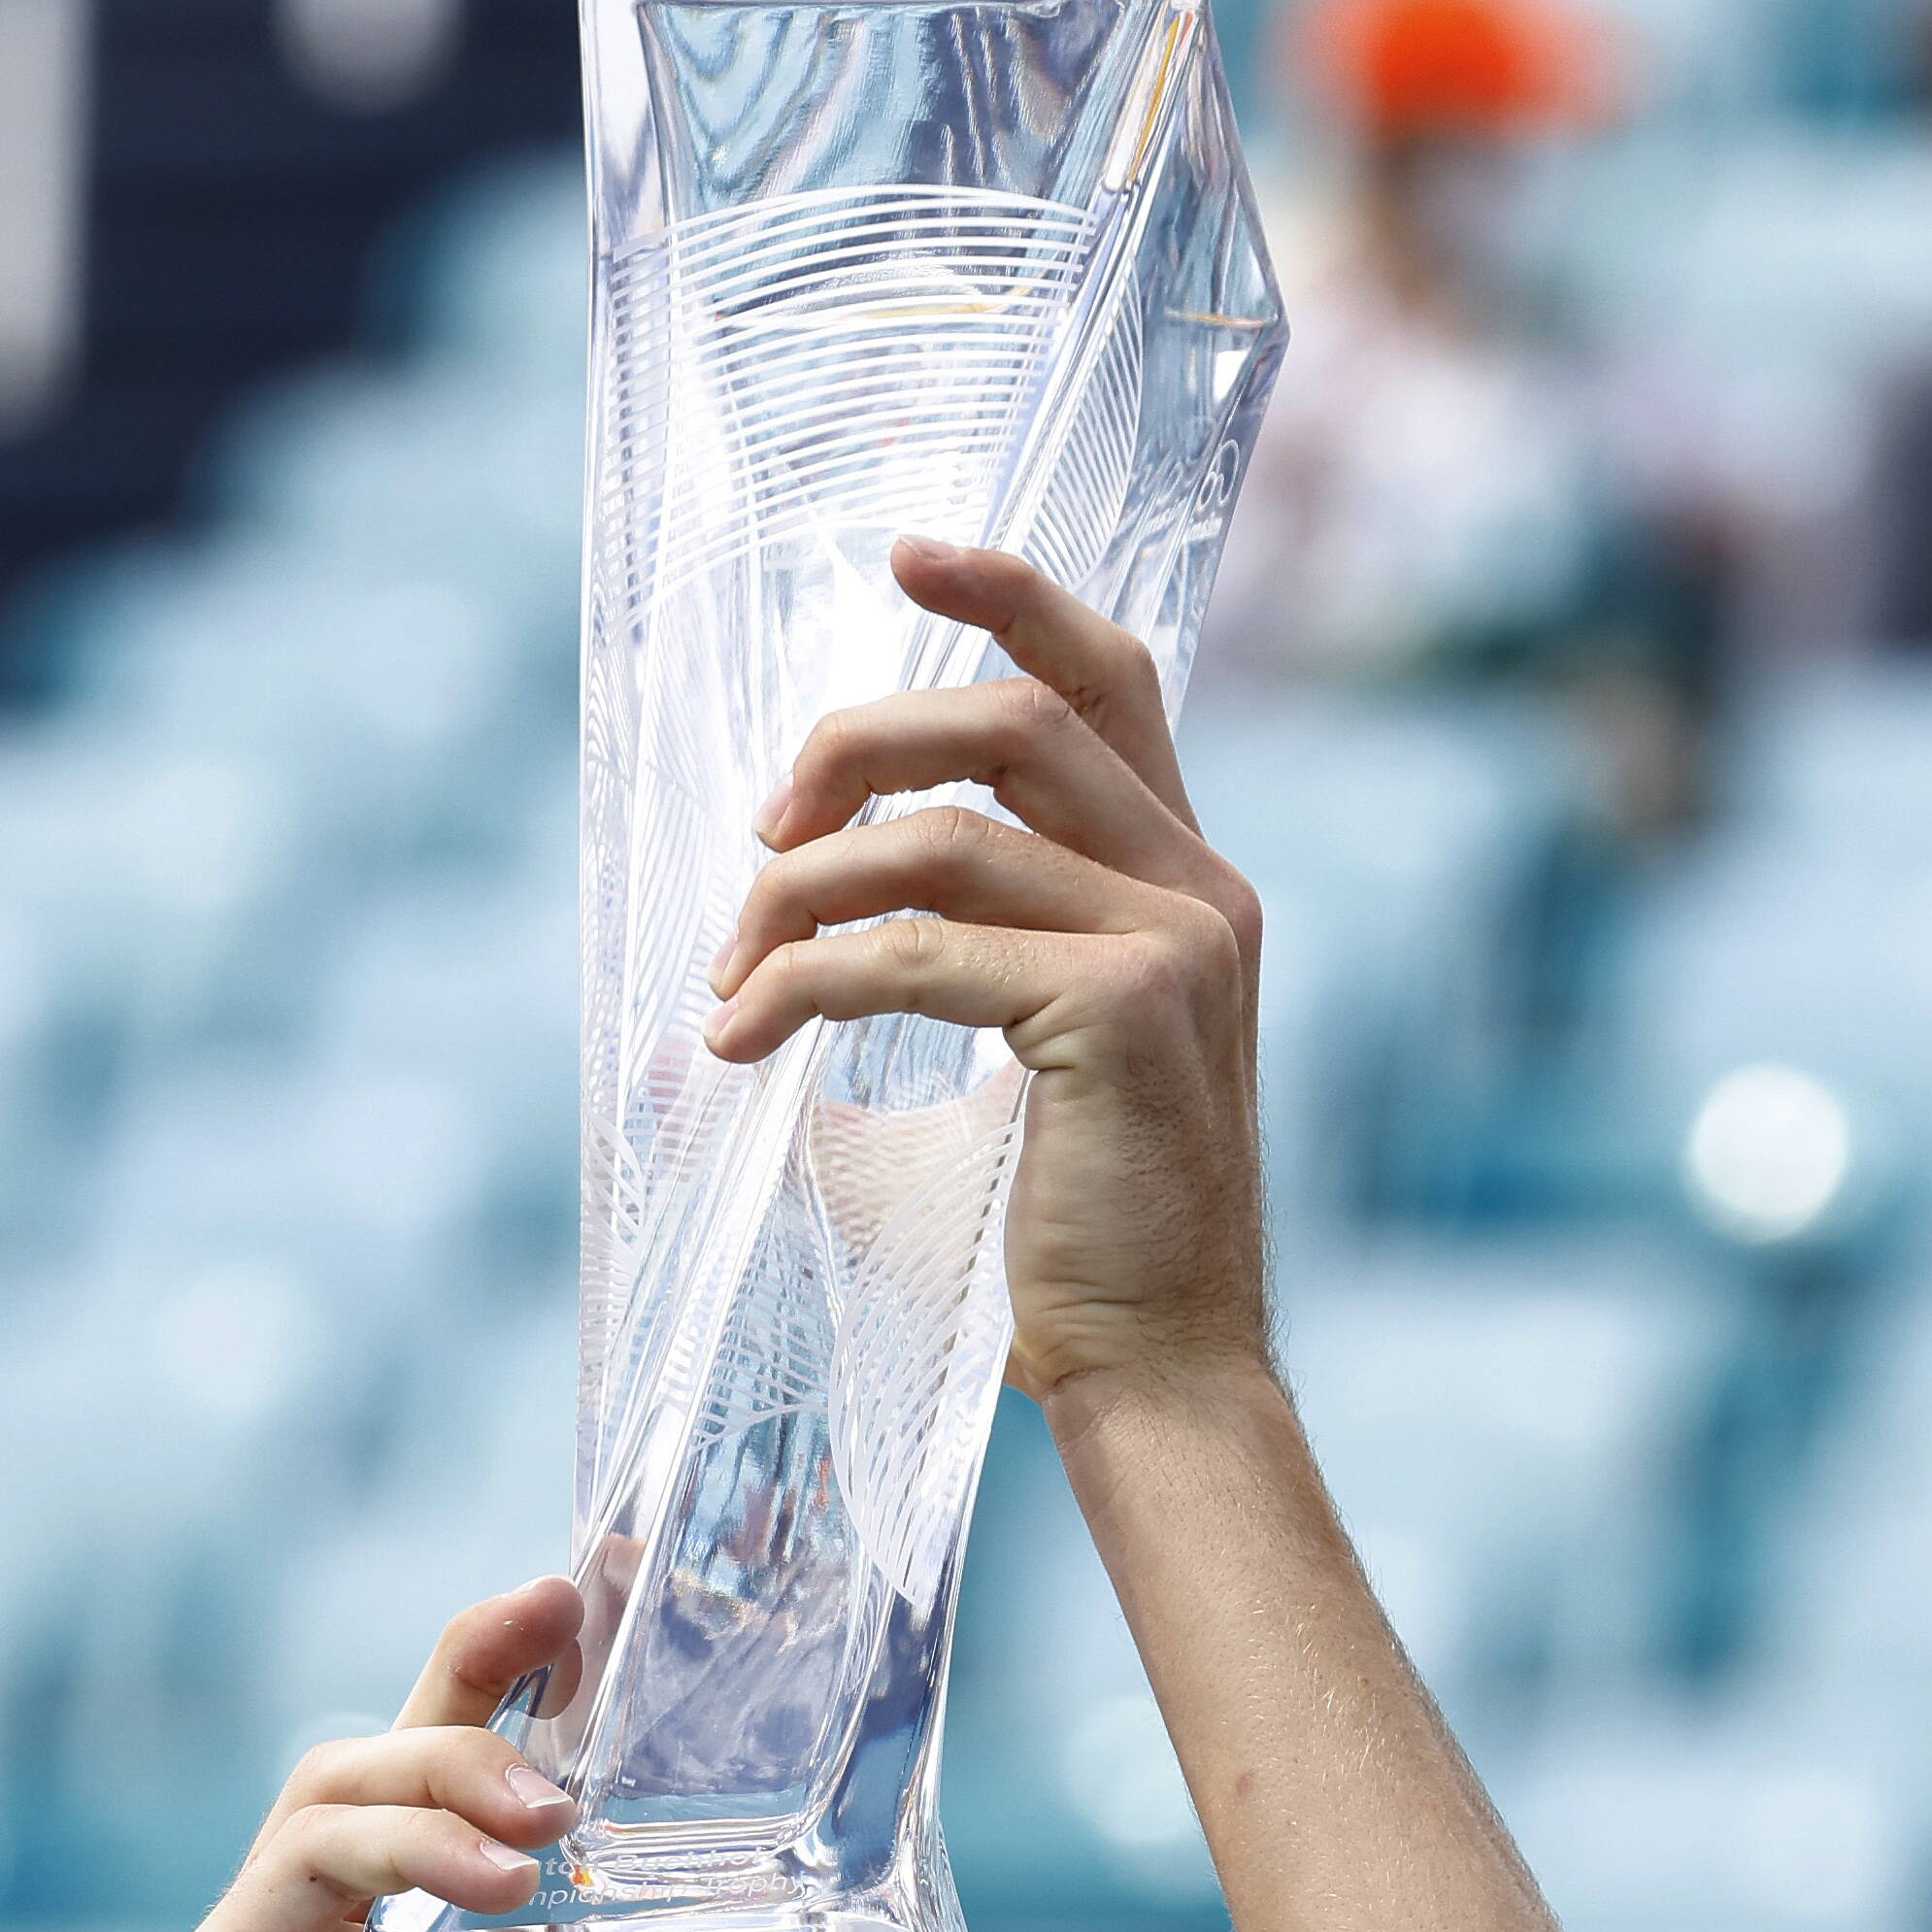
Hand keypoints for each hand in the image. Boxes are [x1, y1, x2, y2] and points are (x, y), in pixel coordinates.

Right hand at [71, 1581, 866, 1931]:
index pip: (483, 1814)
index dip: (545, 1717)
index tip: (626, 1650)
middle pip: (407, 1745)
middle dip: (490, 1655)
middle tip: (578, 1598)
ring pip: (349, 1775)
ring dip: (459, 1760)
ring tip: (557, 1812)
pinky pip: (304, 1850)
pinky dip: (400, 1835)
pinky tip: (498, 1876)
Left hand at [706, 539, 1271, 1418]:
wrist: (1160, 1373)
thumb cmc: (1078, 1242)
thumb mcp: (1023, 1060)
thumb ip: (963, 951)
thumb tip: (790, 905)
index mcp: (1187, 884)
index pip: (1111, 679)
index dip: (1008, 595)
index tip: (901, 558)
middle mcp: (1199, 890)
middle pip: (1010, 724)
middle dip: (856, 749)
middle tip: (758, 836)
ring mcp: (1174, 945)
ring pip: (946, 834)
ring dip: (803, 889)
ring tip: (732, 971)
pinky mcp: (1121, 1012)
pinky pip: (918, 951)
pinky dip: (807, 980)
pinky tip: (745, 1034)